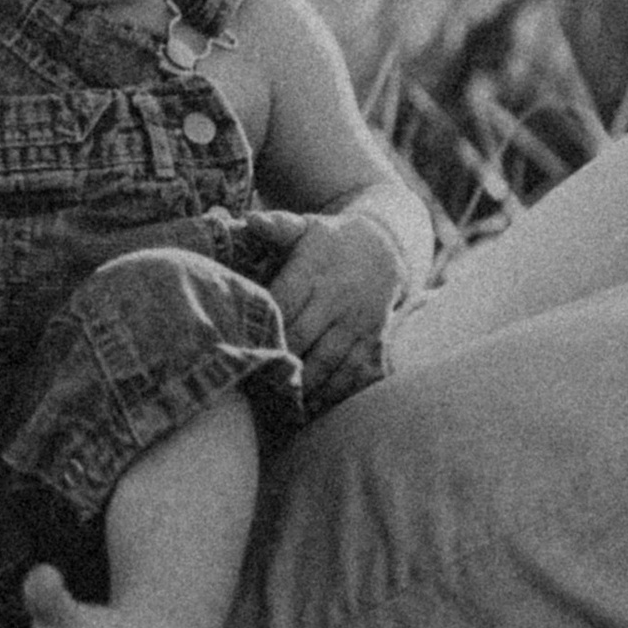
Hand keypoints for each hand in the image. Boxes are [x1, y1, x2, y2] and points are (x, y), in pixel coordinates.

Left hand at [264, 205, 402, 410]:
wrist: (385, 246)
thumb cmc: (330, 240)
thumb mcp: (307, 227)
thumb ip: (278, 226)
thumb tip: (250, 219)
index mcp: (314, 270)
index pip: (284, 302)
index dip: (265, 326)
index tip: (242, 346)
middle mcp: (337, 298)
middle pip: (303, 336)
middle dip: (279, 361)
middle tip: (253, 383)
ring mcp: (358, 321)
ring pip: (329, 361)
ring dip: (305, 385)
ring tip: (280, 405)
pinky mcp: (374, 338)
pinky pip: (356, 371)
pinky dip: (335, 392)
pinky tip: (315, 408)